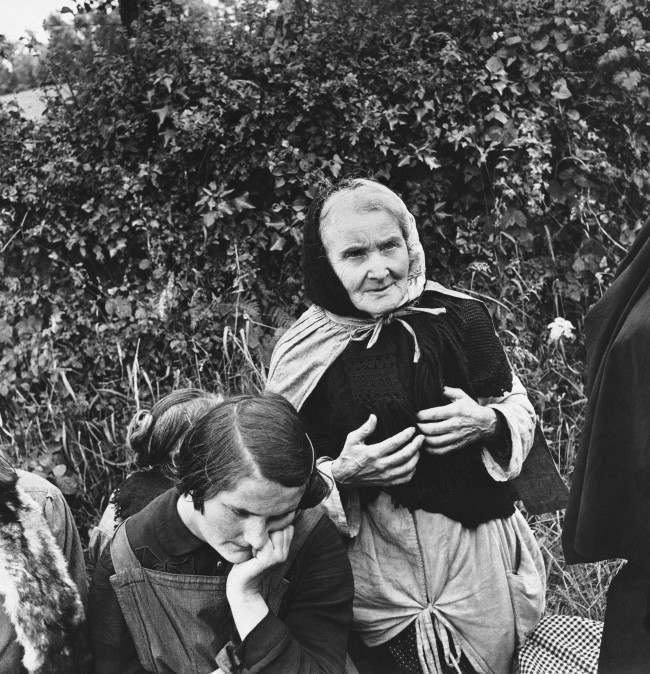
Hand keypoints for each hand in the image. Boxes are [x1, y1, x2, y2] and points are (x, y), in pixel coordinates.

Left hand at [226, 526, 293, 640]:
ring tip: (254, 548)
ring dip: (262, 535)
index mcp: (284, 550)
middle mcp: (284, 554)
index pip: (288, 526)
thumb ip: (270, 535)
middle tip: (256, 544)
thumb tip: (270, 518)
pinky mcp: (268, 560)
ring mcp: (277, 557)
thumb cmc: (247, 564)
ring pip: (275, 531)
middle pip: (282, 527)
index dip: (274, 526)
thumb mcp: (261, 547)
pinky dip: (255, 542)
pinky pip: (264, 540)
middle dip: (267, 530)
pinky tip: (251, 553)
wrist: (241, 587)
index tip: (262, 538)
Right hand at [331, 414, 422, 487]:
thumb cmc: (348, 455)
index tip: (412, 429)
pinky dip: (412, 471)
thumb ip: (365, 428)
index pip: (395, 443)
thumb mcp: (352, 439)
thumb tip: (374, 417)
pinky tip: (413, 463)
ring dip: (416, 458)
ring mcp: (384, 475)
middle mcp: (381, 465)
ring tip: (418, 449)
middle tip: (421, 438)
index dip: (406, 435)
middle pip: (405, 456)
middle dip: (416, 445)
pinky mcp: (386, 482)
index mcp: (373, 453)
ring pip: (407, 468)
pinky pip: (404, 479)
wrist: (343, 476)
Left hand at [416, 386, 496, 454]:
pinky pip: (442, 451)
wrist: (486, 423)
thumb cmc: (470, 407)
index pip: (435, 414)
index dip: (422, 415)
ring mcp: (457, 436)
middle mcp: (456, 424)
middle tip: (414, 425)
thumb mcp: (462, 395)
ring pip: (436, 441)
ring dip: (424, 439)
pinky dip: (431, 450)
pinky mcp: (457, 445)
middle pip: (433, 429)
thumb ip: (448, 391)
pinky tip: (425, 445)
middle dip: (420, 427)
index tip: (415, 414)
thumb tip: (435, 387)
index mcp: (455, 411)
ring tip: (418, 434)